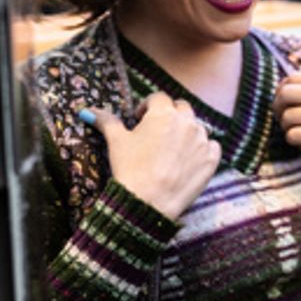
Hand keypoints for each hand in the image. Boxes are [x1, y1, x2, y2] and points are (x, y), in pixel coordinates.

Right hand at [86, 93, 220, 220]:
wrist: (148, 202)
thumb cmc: (130, 169)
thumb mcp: (116, 142)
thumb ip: (106, 121)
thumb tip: (88, 110)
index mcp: (164, 113)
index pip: (159, 98)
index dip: (147, 106)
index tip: (139, 119)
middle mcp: (187, 122)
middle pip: (181, 108)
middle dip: (169, 115)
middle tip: (156, 132)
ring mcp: (202, 140)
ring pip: (197, 126)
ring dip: (186, 131)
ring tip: (171, 149)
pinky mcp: (212, 159)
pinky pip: (212, 146)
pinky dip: (202, 149)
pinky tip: (189, 159)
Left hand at [273, 70, 300, 159]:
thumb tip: (286, 88)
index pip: (291, 79)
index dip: (282, 91)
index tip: (285, 102)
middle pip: (284, 95)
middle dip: (279, 108)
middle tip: (284, 117)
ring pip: (286, 117)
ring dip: (287, 127)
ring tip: (298, 130)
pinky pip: (293, 135)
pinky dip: (294, 140)